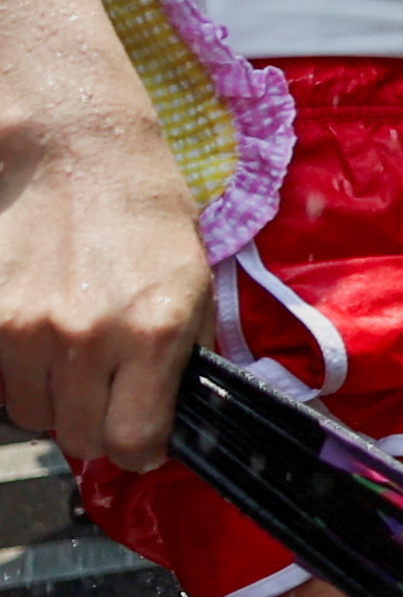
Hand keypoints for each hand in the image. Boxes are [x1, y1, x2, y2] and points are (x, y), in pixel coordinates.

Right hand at [0, 104, 212, 469]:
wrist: (72, 150)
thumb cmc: (142, 211)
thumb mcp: (191, 281)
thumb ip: (179, 355)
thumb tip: (171, 417)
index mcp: (152, 331)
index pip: (132, 443)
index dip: (140, 447)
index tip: (142, 434)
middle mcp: (83, 337)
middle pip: (75, 437)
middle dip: (94, 422)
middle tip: (104, 386)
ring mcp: (21, 327)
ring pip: (29, 411)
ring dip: (49, 393)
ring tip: (68, 345)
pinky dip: (12, 367)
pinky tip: (34, 330)